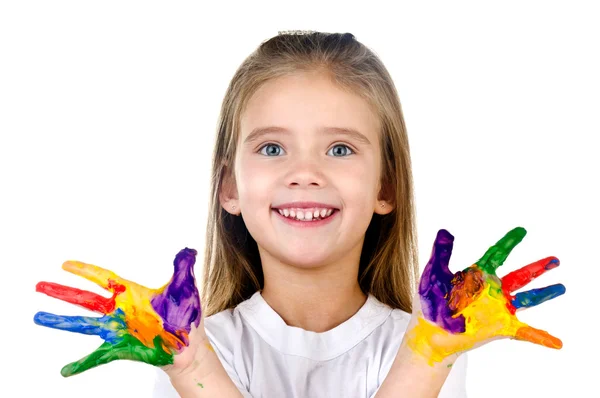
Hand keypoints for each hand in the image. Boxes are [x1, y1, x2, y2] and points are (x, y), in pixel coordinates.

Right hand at [34, 248, 202, 376]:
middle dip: (63, 292)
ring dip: (62, 322)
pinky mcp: (122, 348)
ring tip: (39, 317)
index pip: (104, 278)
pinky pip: (98, 357)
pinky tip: (65, 370)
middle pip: (85, 299)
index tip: (65, 264)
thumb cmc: (186, 316)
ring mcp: (119, 330)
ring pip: (84, 324)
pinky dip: (82, 364)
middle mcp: (120, 311)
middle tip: (39, 285)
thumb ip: (183, 268)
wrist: (189, 346)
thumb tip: (188, 250)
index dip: (85, 270)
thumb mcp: (185, 289)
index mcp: (132, 293)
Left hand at [405, 227, 565, 364]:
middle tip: (555, 259)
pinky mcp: (499, 327)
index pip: (496, 254)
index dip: (509, 242)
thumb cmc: (429, 303)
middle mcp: (491, 290)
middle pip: (520, 275)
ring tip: (562, 287)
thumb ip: (441, 253)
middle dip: (538, 267)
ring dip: (545, 294)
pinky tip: (556, 343)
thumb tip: (444, 231)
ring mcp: (497, 308)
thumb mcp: (433, 275)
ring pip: (527, 298)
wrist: (429, 332)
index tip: (521, 230)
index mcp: (477, 274)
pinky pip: (524, 332)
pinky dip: (541, 337)